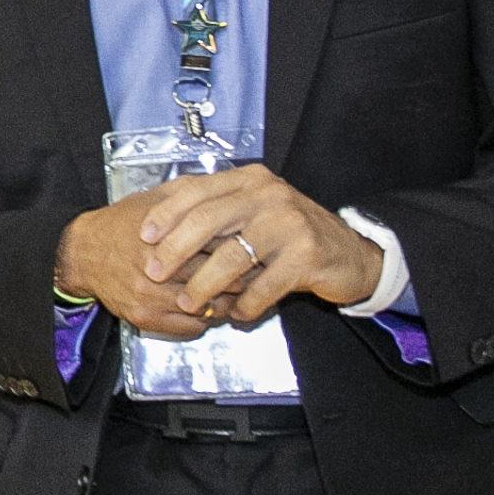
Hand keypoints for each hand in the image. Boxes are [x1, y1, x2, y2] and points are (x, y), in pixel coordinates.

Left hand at [138, 166, 384, 324]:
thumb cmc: (289, 235)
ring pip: (232, 256)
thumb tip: (160, 224)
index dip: (166, 213)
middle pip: (208, 219)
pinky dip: (245, 305)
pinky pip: (264, 285)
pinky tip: (236, 314)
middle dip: (175, 250)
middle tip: (154, 273)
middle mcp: (269, 194)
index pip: (197, 189)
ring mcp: (290, 223)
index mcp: (249, 180)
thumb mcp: (253, 212)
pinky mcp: (308, 255)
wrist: (350, 254)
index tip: (142, 236)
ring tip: (190, 302)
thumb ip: (216, 212)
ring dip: (204, 285)